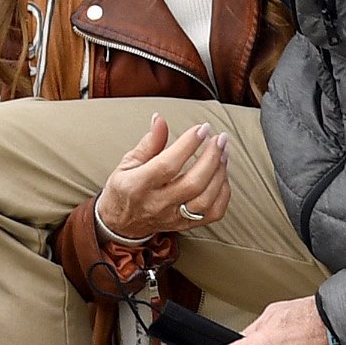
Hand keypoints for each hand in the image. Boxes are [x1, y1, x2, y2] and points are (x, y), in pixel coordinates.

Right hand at [93, 113, 232, 239]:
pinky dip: (223, 193)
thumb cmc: (125, 189)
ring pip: (206, 199)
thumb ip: (149, 142)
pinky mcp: (185, 225)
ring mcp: (173, 217)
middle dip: (212, 157)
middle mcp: (157, 204)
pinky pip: (213, 213)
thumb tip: (160, 119)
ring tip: (223, 153)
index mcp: (138, 186)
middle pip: (193, 183)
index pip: (168, 165)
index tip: (201, 129)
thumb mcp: (128, 162)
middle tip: (219, 139)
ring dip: (220, 173)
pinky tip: (222, 175)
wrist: (122, 224)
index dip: (188, 145)